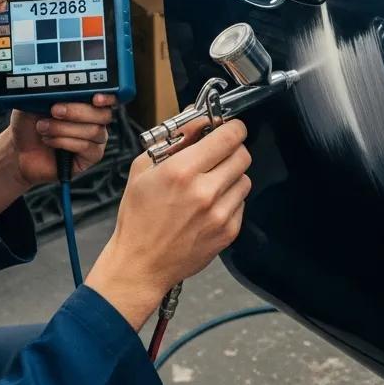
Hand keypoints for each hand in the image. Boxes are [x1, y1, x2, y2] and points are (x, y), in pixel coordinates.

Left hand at [9, 94, 115, 187]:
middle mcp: (94, 120)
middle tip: (55, 111)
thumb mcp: (35, 103)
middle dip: (77, 111)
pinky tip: (50, 141)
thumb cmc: (29, 126)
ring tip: (44, 128)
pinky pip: (87, 147)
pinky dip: (65, 142)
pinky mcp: (90, 156)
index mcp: (86, 102)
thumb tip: (59, 85)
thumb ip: (50, 93)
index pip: (107, 97)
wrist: (17, 152)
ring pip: (93, 131)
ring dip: (64, 128)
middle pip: (102, 114)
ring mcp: (94, 139)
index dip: (106, 97)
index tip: (95, 98)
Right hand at [87, 118, 250, 329]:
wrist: (140, 264)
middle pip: (242, 155)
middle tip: (218, 154)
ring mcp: (219, 214)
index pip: (228, 136)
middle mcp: (204, 191)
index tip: (229, 127)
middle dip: (232, 149)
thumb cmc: (138, 217)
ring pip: (245, 178)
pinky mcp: (228, 232)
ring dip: (231, 175)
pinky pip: (242, 203)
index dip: (232, 127)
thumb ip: (174, 140)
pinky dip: (230, 199)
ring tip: (210, 183)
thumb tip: (199, 120)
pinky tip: (210, 205)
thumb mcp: (143, 169)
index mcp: (181, 171)